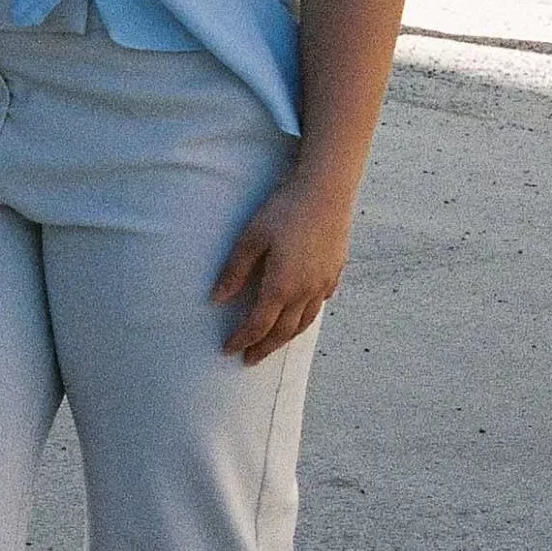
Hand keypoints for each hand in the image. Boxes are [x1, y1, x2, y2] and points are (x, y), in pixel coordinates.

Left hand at [211, 171, 353, 363]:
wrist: (327, 191)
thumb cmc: (285, 210)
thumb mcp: (252, 237)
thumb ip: (234, 271)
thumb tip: (216, 299)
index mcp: (281, 286)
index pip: (258, 324)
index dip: (242, 340)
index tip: (228, 350)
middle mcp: (305, 292)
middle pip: (283, 331)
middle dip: (264, 348)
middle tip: (250, 359)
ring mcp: (323, 283)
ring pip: (304, 322)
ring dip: (287, 337)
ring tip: (274, 343)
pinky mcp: (335, 271)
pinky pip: (320, 303)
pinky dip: (308, 314)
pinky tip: (303, 311)